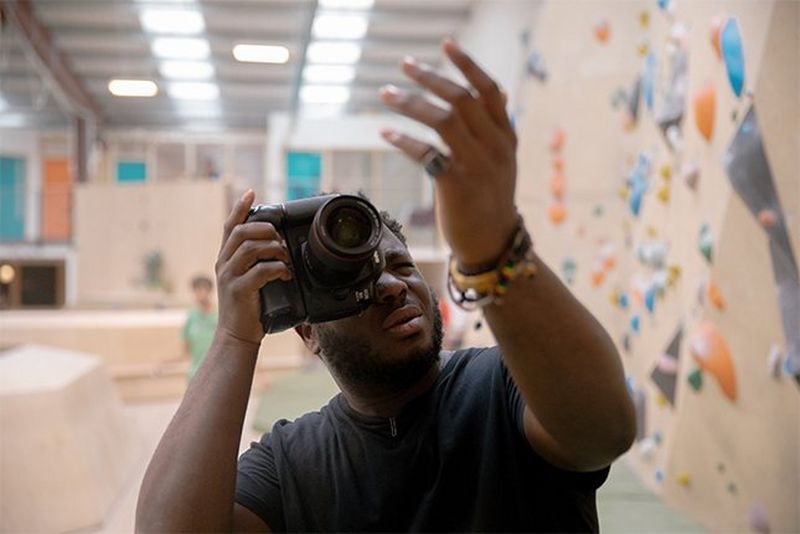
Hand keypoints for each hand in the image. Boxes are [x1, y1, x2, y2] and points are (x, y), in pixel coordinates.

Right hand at [214, 190, 291, 344]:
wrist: (237, 336)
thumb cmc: (248, 308)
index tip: (250, 192)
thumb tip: (279, 247)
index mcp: (225, 259)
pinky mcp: (238, 290)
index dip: (239, 208)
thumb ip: (256, 263)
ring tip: (285, 258)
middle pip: (241, 231)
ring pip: (250, 247)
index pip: (229, 226)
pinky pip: (260, 271)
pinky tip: (285, 274)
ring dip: (274, 249)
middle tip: (280, 240)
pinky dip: (277, 269)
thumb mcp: (248, 280)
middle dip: (265, 229)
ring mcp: (229, 276)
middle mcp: (223, 264)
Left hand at [379, 38, 517, 267]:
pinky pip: (427, 154)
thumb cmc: (490, 200)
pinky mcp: (457, 185)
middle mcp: (495, 147)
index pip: (489, 90)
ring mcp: (478, 166)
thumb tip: (491, 97)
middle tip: (404, 66)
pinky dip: (404, 140)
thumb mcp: (501, 162)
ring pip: (443, 120)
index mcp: (505, 137)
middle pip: (461, 99)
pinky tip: (386, 133)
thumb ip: (494, 130)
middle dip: (430, 78)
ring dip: (411, 103)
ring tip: (387, 95)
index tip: (446, 43)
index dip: (468, 64)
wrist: (492, 243)